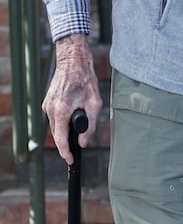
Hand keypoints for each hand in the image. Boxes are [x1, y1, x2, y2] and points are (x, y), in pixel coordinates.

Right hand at [43, 34, 102, 163]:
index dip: (66, 153)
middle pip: (57, 134)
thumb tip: (83, 142)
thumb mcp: (95, 104)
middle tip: (77, 147)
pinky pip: (55, 117)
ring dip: (65, 130)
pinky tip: (73, 115)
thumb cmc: (85, 80)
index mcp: (61, 111)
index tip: (71, 161)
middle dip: (67, 142)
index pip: (61, 139)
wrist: (72, 62)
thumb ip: (90, 126)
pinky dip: (63, 121)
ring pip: (56, 126)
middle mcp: (50, 109)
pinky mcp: (47, 102)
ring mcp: (47, 105)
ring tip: (79, 125)